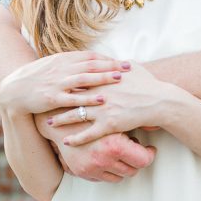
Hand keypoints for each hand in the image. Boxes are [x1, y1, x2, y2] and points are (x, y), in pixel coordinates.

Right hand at [0, 50, 130, 117]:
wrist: (13, 90)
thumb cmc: (36, 78)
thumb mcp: (53, 66)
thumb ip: (71, 64)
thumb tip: (90, 63)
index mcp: (63, 60)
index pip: (90, 56)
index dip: (107, 59)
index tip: (123, 62)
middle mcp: (62, 69)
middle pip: (91, 65)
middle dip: (110, 66)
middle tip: (128, 67)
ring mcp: (57, 83)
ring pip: (84, 78)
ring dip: (102, 78)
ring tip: (119, 79)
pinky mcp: (52, 97)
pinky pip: (73, 97)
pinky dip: (88, 98)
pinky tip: (101, 99)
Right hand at [36, 113, 155, 182]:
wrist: (59, 117)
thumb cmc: (91, 111)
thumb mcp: (115, 113)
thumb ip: (134, 120)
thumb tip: (156, 124)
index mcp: (116, 145)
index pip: (143, 160)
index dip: (149, 154)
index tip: (150, 149)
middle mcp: (105, 160)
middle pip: (132, 170)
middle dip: (136, 160)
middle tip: (138, 150)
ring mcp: (93, 168)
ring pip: (119, 176)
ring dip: (123, 166)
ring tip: (122, 152)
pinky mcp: (83, 172)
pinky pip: (103, 178)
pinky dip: (109, 169)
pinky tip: (109, 156)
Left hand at [55, 65, 179, 145]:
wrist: (160, 101)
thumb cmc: (148, 84)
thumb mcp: (133, 68)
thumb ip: (119, 64)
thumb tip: (115, 59)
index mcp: (104, 78)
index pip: (78, 78)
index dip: (63, 80)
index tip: (51, 82)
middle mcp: (100, 93)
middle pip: (72, 95)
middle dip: (55, 99)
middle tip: (41, 102)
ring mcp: (104, 109)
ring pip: (76, 115)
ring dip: (61, 119)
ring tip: (48, 122)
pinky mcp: (110, 124)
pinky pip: (88, 133)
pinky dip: (76, 137)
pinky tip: (65, 141)